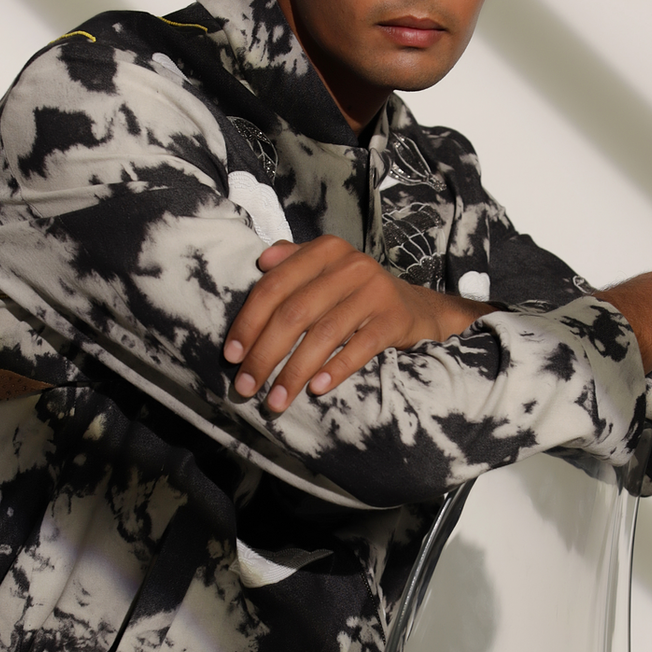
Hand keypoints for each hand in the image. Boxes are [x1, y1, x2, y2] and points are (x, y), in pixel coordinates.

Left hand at [224, 236, 493, 414]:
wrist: (418, 310)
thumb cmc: (358, 295)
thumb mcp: (327, 270)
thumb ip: (294, 261)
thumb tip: (261, 262)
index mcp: (325, 251)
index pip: (274, 286)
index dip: (249, 322)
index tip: (232, 356)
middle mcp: (350, 265)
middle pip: (294, 313)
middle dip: (265, 355)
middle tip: (246, 387)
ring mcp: (375, 291)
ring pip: (323, 335)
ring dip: (294, 372)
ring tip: (275, 401)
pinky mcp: (395, 319)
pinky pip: (359, 348)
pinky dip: (335, 370)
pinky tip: (315, 389)